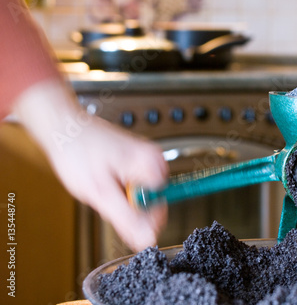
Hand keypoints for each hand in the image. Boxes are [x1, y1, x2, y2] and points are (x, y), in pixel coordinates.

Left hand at [13, 81, 167, 250]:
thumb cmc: (77, 151)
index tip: (116, 208)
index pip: (160, 209)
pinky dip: (120, 188)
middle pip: (152, 203)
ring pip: (142, 197)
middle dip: (128, 205)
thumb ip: (127, 219)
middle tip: (107, 193)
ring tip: (104, 182)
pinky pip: (136, 187)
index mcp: (152, 165)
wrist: (65, 127)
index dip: (138, 217)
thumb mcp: (100, 192)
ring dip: (123, 197)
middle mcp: (156, 160)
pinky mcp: (139, 160)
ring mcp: (148, 159)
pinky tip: (106, 178)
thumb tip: (147, 240)